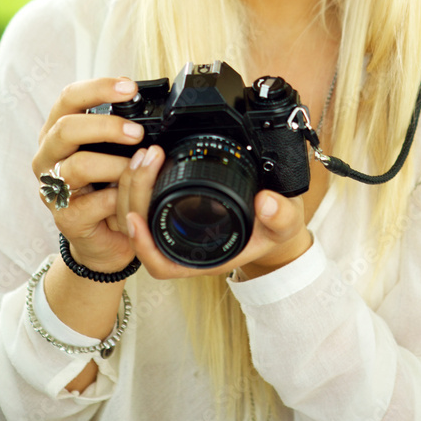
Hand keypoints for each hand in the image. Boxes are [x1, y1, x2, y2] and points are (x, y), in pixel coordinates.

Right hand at [32, 77, 145, 272]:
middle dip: (106, 126)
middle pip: (66, 128)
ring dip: (116, 166)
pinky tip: (129, 199)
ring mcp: (52, 188)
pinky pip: (93, 204)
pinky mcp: (64, 218)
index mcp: (59, 131)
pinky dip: (118, 199)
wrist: (104, 238)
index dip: (98, 88)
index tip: (130, 88)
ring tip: (137, 168)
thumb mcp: (114, 152)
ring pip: (79, 166)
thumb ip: (122, 131)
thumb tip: (153, 109)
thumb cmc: (108, 186)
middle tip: (137, 132)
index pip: (69, 98)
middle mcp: (48, 156)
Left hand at [114, 145, 312, 279]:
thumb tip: (267, 202)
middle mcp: (184, 245)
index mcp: (205, 257)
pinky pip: (146, 202)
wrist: (275, 219)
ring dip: (133, 186)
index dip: (144, 246)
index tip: (136, 219)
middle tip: (146, 161)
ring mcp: (176, 227)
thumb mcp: (286, 222)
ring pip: (138, 214)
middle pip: (141, 231)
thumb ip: (281, 215)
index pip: (163, 263)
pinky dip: (140, 183)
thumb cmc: (275, 227)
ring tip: (144, 156)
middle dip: (135, 195)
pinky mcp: (174, 209)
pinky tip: (145, 160)